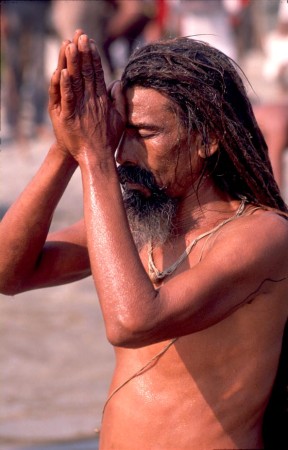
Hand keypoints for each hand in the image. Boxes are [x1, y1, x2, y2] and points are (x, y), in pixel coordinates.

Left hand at [48, 31, 125, 161]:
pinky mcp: (69, 117)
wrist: (97, 158)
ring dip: (73, 63)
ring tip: (71, 45)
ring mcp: (81, 109)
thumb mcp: (120, 118)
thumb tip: (119, 82)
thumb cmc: (109, 140)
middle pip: (87, 73)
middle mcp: (92, 101)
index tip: (90, 43)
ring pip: (76, 82)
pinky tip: (62, 71)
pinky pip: (67, 98)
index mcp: (103, 100)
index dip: (94, 57)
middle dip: (83, 53)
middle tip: (80, 36)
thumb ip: (119, 99)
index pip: (98, 74)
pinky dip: (64, 85)